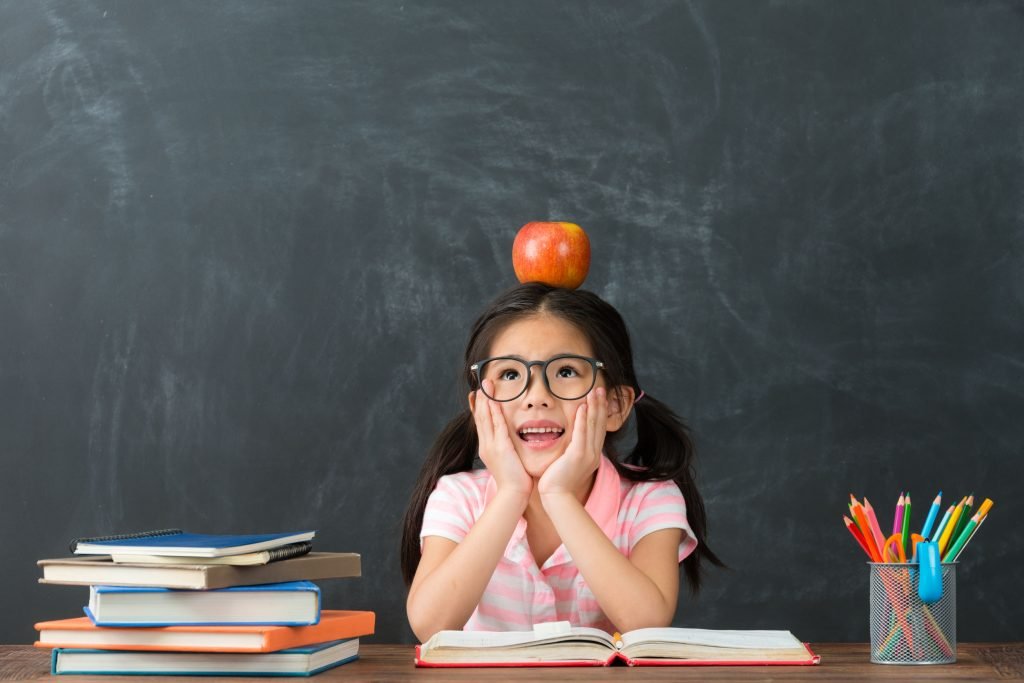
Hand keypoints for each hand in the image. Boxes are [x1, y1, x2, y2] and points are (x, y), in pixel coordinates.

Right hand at [470, 380, 532, 502]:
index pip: (481, 423)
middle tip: (482, 383)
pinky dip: (494, 412)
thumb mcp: (506, 460)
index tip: (478, 394)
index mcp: (487, 448)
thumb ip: (505, 449)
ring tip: (486, 386)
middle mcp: (486, 445)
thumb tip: (507, 442)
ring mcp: (491, 446)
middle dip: (481, 399)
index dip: (479, 408)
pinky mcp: (501, 447)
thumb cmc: (514, 479)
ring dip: (486, 400)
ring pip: (486, 418)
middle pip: (481, 417)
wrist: (513, 494)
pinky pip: (497, 425)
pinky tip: (494, 401)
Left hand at [538, 387, 606, 497]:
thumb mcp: (569, 462)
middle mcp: (593, 453)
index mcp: (592, 454)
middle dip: (600, 405)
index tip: (600, 397)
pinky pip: (582, 434)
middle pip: (599, 424)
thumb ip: (573, 449)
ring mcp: (588, 454)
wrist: (556, 496)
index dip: (600, 412)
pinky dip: (583, 420)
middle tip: (601, 388)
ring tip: (595, 392)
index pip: (598, 428)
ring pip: (593, 426)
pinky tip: (583, 407)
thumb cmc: (558, 481)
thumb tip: (571, 439)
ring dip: (594, 407)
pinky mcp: (578, 455)